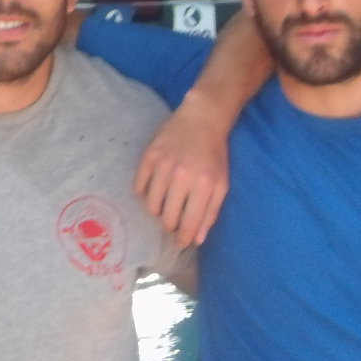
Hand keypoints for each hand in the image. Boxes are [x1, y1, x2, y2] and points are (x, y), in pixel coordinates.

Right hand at [135, 92, 230, 247]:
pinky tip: (153, 190)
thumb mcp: (222, 183)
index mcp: (204, 185)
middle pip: (168, 218)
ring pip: (151, 205)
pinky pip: (139, 186)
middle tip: (173, 221)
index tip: (181, 242)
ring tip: (164, 206)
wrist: (202, 118)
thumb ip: (211, 212)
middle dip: (170, 225)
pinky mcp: (149, 156)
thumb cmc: (215, 153)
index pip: (189, 223)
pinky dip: (144, 194)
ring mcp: (163, 165)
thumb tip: (197, 238)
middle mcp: (182, 177)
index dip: (183, 238)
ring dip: (158, 211)